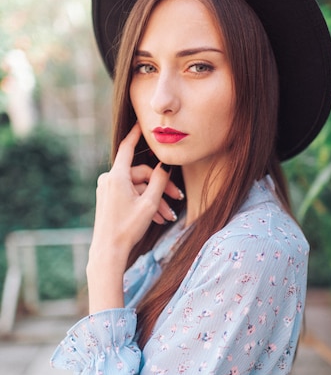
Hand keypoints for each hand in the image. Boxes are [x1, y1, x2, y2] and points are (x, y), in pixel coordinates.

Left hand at [92, 122, 179, 258]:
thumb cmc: (128, 227)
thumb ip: (160, 180)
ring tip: (168, 216)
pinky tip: (158, 218)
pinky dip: (144, 204)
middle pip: (142, 175)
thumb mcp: (149, 203)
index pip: (128, 147)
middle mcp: (109, 180)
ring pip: (138, 188)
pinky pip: (131, 195)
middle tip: (177, 199)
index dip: (137, 134)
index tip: (142, 123)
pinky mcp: (109, 200)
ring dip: (155, 200)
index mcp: (116, 176)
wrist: (108, 251)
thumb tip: (166, 164)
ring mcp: (108, 190)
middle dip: (161, 187)